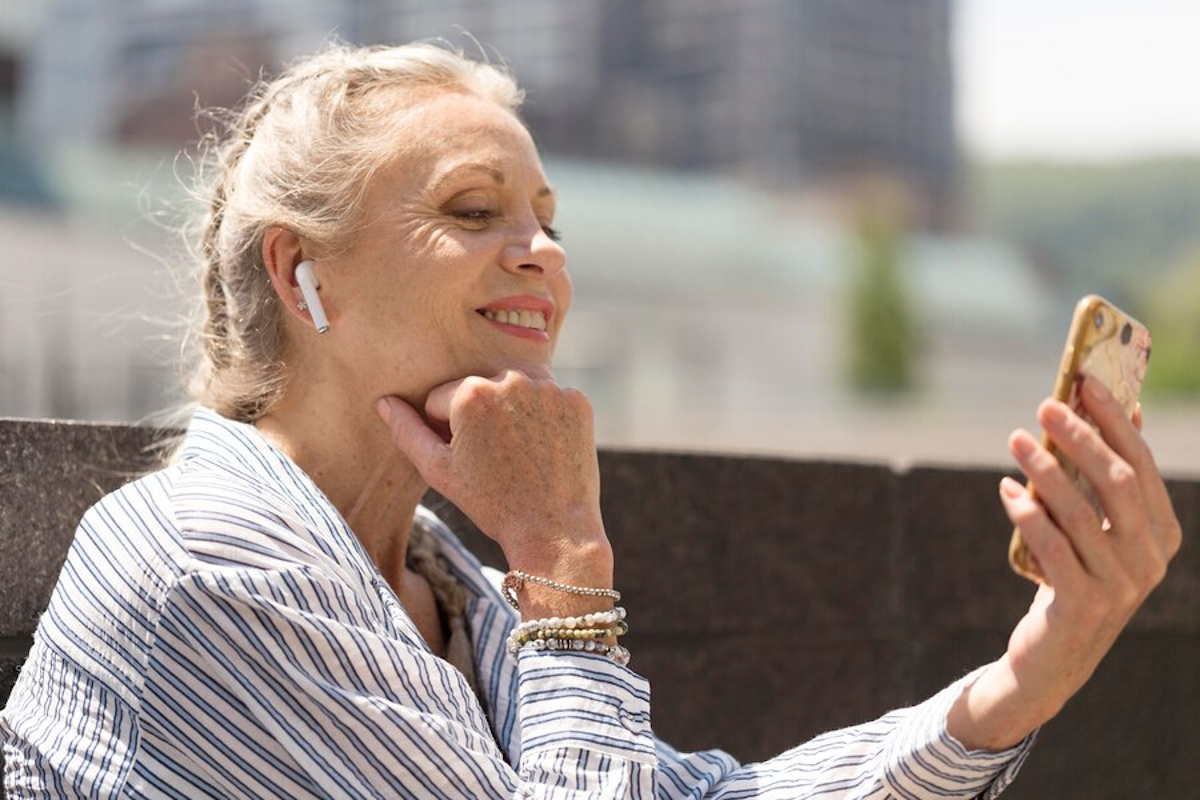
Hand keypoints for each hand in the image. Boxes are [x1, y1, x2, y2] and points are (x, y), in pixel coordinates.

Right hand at [375, 370, 612, 614]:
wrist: (554, 530)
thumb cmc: (491, 504)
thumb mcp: (438, 471)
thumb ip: (407, 432)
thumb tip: (385, 403)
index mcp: (471, 393)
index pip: (441, 398)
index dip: (446, 431)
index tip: (467, 459)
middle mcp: (511, 379)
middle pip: (479, 389)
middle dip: (480, 416)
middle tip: (495, 458)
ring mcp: (549, 388)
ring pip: (515, 389)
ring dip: (511, 411)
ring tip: (518, 452)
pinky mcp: (577, 400)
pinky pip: (549, 398)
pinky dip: (544, 416)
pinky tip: (544, 447)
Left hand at [948, 375, 1181, 749]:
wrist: (1055, 657)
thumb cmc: (1074, 577)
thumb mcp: (1099, 530)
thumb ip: (1109, 480)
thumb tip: (1123, 408)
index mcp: (1163, 534)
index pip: (1141, 466)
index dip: (1115, 422)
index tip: (1085, 383)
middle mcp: (1151, 560)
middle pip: (1117, 483)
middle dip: (1081, 438)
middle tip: (1044, 406)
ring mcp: (1121, 586)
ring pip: (1080, 512)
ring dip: (1045, 469)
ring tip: (1015, 440)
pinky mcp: (1084, 605)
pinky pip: (1053, 548)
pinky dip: (1028, 514)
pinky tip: (1006, 490)